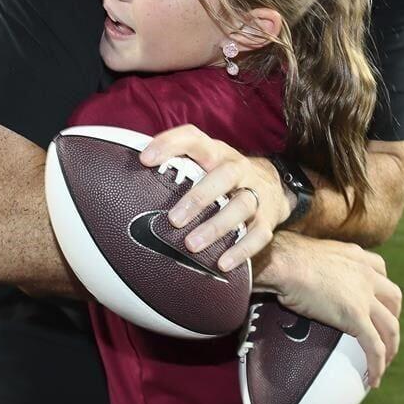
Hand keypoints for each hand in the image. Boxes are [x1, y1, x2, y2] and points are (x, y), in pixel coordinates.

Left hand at [139, 125, 291, 267]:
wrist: (273, 185)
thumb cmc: (222, 176)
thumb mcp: (204, 162)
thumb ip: (177, 164)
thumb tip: (130, 172)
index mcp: (217, 152)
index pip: (194, 139)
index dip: (170, 144)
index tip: (145, 159)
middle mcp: (239, 169)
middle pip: (225, 175)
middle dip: (199, 197)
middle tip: (174, 220)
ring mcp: (257, 193)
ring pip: (242, 206)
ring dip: (216, 226)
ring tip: (192, 245)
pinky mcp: (269, 218)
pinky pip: (259, 235)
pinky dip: (241, 250)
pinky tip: (222, 264)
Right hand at [255, 231, 401, 387]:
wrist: (285, 262)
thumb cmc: (286, 257)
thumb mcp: (310, 254)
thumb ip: (315, 264)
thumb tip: (297, 272)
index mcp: (356, 256)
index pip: (381, 270)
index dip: (382, 288)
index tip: (376, 300)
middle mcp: (366, 274)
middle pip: (393, 298)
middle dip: (393, 316)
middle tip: (383, 332)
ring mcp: (364, 296)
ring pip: (391, 326)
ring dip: (392, 346)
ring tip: (385, 363)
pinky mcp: (356, 316)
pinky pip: (375, 346)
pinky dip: (377, 364)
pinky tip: (373, 380)